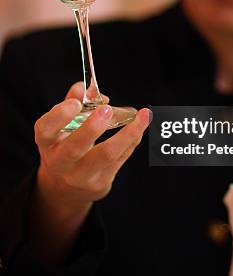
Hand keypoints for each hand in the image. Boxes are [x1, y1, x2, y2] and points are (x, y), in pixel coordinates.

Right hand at [29, 83, 151, 264]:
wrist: (68, 186)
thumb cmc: (66, 144)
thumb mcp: (63, 125)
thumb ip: (74, 102)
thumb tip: (91, 89)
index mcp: (47, 142)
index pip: (45, 129)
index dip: (59, 116)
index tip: (75, 103)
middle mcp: (60, 161)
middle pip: (75, 147)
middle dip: (92, 128)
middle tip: (106, 109)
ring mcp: (81, 175)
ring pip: (106, 155)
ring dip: (127, 133)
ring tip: (143, 115)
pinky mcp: (101, 182)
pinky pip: (121, 157)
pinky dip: (133, 138)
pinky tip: (141, 125)